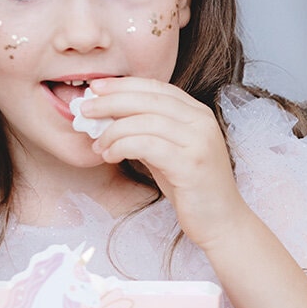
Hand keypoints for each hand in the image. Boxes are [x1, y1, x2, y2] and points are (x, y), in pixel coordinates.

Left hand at [83, 77, 249, 249]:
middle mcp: (202, 122)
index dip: (122, 85)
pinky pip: (146, 145)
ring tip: (98, 144)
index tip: (96, 87)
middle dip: (111, 101)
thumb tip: (108, 117)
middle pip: (148, 99)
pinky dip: (122, 146)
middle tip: (85, 109)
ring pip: (144, 121)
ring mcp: (199, 142)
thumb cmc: (192, 189)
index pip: (156, 87)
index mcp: (198, 113)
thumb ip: (148, 132)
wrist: (222, 222)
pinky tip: (110, 155)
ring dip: (113, 130)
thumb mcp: (169, 152)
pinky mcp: (191, 164)